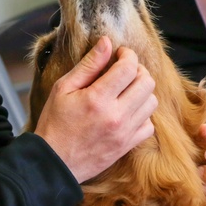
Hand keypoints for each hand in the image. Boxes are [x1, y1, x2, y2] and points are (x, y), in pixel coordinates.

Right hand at [34, 37, 157, 182]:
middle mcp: (116, 115)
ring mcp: (125, 132)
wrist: (54, 162)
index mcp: (98, 98)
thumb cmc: (55, 123)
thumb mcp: (63, 88)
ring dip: (142, 91)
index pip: (128, 67)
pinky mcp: (127, 145)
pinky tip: (129, 110)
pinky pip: (149, 125)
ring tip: (127, 89)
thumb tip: (106, 43)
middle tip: (125, 70)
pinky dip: (143, 114)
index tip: (120, 54)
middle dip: (138, 70)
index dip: (127, 55)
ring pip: (151, 102)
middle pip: (146, 82)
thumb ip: (88, 65)